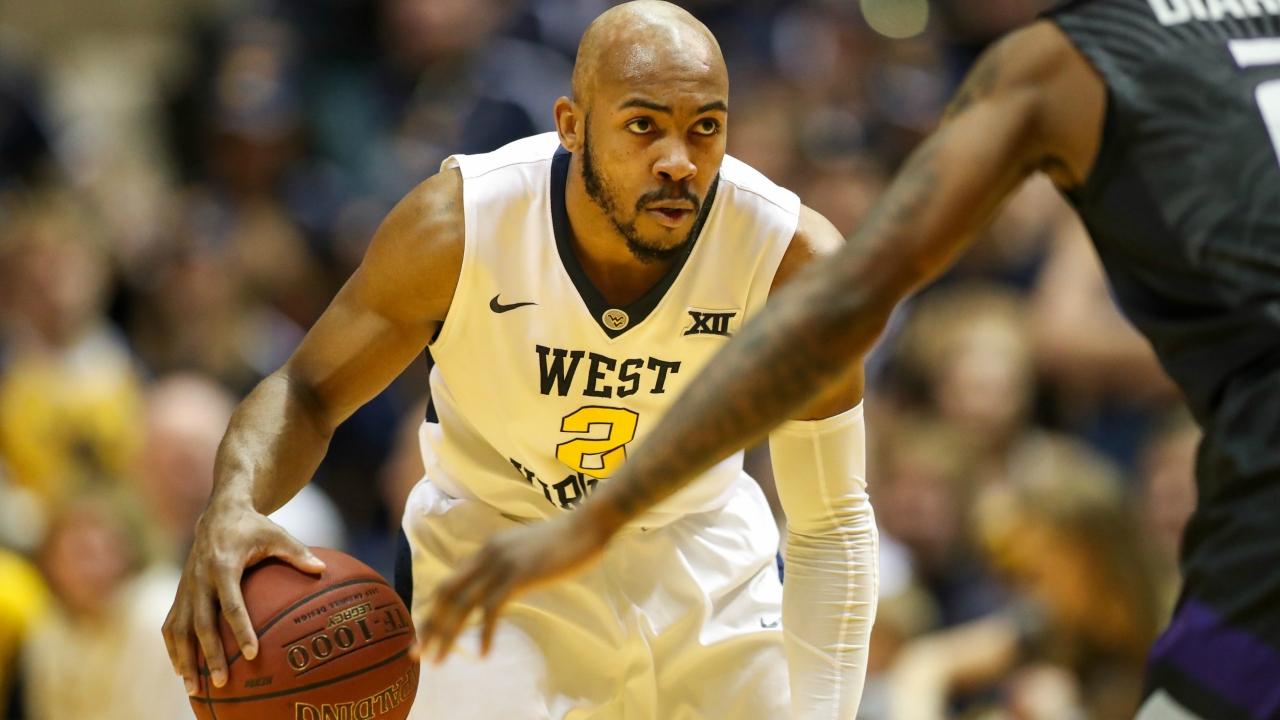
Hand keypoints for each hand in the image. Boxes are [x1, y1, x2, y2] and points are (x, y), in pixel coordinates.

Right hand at [161, 500, 324, 694]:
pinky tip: (183, 670)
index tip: (252, 653)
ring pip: (180, 629)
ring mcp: (186, 588)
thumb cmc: (253, 527)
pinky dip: (174, 649)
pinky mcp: (180, 593)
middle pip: (202, 624)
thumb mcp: (277, 534)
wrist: (218, 515)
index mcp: (223, 566)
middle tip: (223, 681)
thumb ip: (297, 552)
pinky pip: (171, 625)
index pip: (232, 604)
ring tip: (195, 688)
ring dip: (185, 659)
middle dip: (210, 655)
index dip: (241, 630)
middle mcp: (200, 579)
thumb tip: (322, 569)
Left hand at [412, 513, 609, 663]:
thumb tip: (495, 589)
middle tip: (417, 655)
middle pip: (446, 594)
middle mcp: (487, 555)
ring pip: (463, 604)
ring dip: (447, 635)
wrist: (588, 525)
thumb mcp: (525, 553)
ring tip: (438, 661)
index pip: (449, 583)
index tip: (423, 637)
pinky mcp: (520, 574)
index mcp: (486, 550)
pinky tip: (483, 653)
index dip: (432, 612)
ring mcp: (502, 563)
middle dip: (428, 626)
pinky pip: (493, 609)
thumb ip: (506, 567)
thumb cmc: (563, 543)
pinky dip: (485, 633)